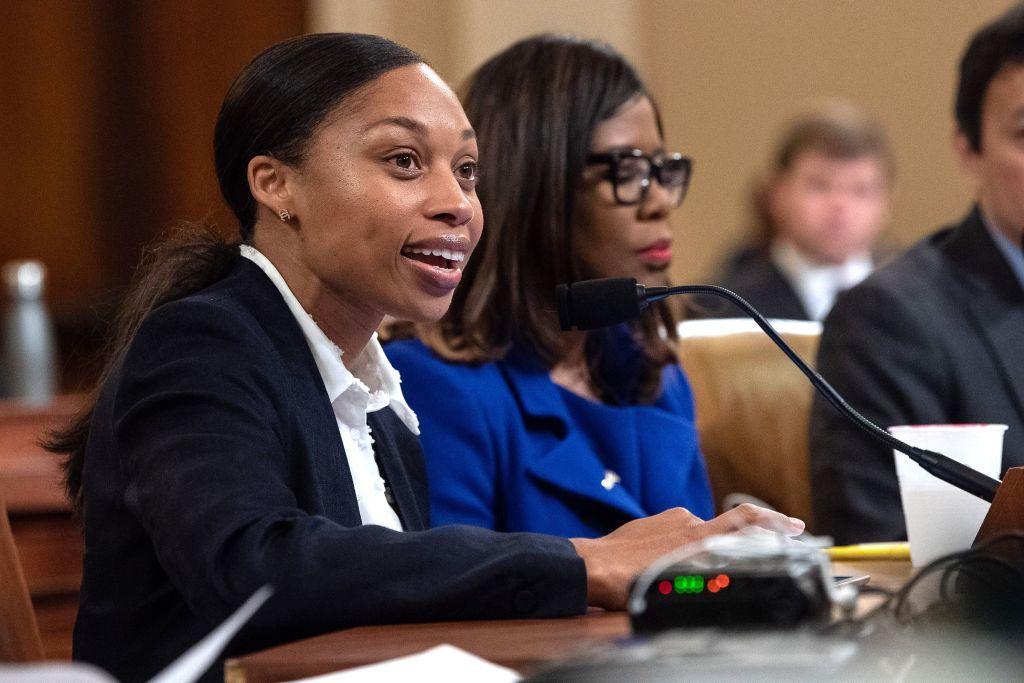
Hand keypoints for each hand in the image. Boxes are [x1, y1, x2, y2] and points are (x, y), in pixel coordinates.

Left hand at [569, 505, 803, 609]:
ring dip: (697, 554)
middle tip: (730, 570)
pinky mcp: (651, 522)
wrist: (589, 566)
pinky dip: (676, 549)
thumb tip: (726, 573)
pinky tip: (661, 567)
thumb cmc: (628, 582)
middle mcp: (684, 521)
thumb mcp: (675, 585)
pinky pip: (673, 535)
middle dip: (730, 551)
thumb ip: (706, 573)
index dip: (773, 522)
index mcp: (696, 535)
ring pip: (695, 537)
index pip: (743, 520)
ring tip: (680, 579)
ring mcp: (666, 519)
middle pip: (722, 533)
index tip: (795, 526)